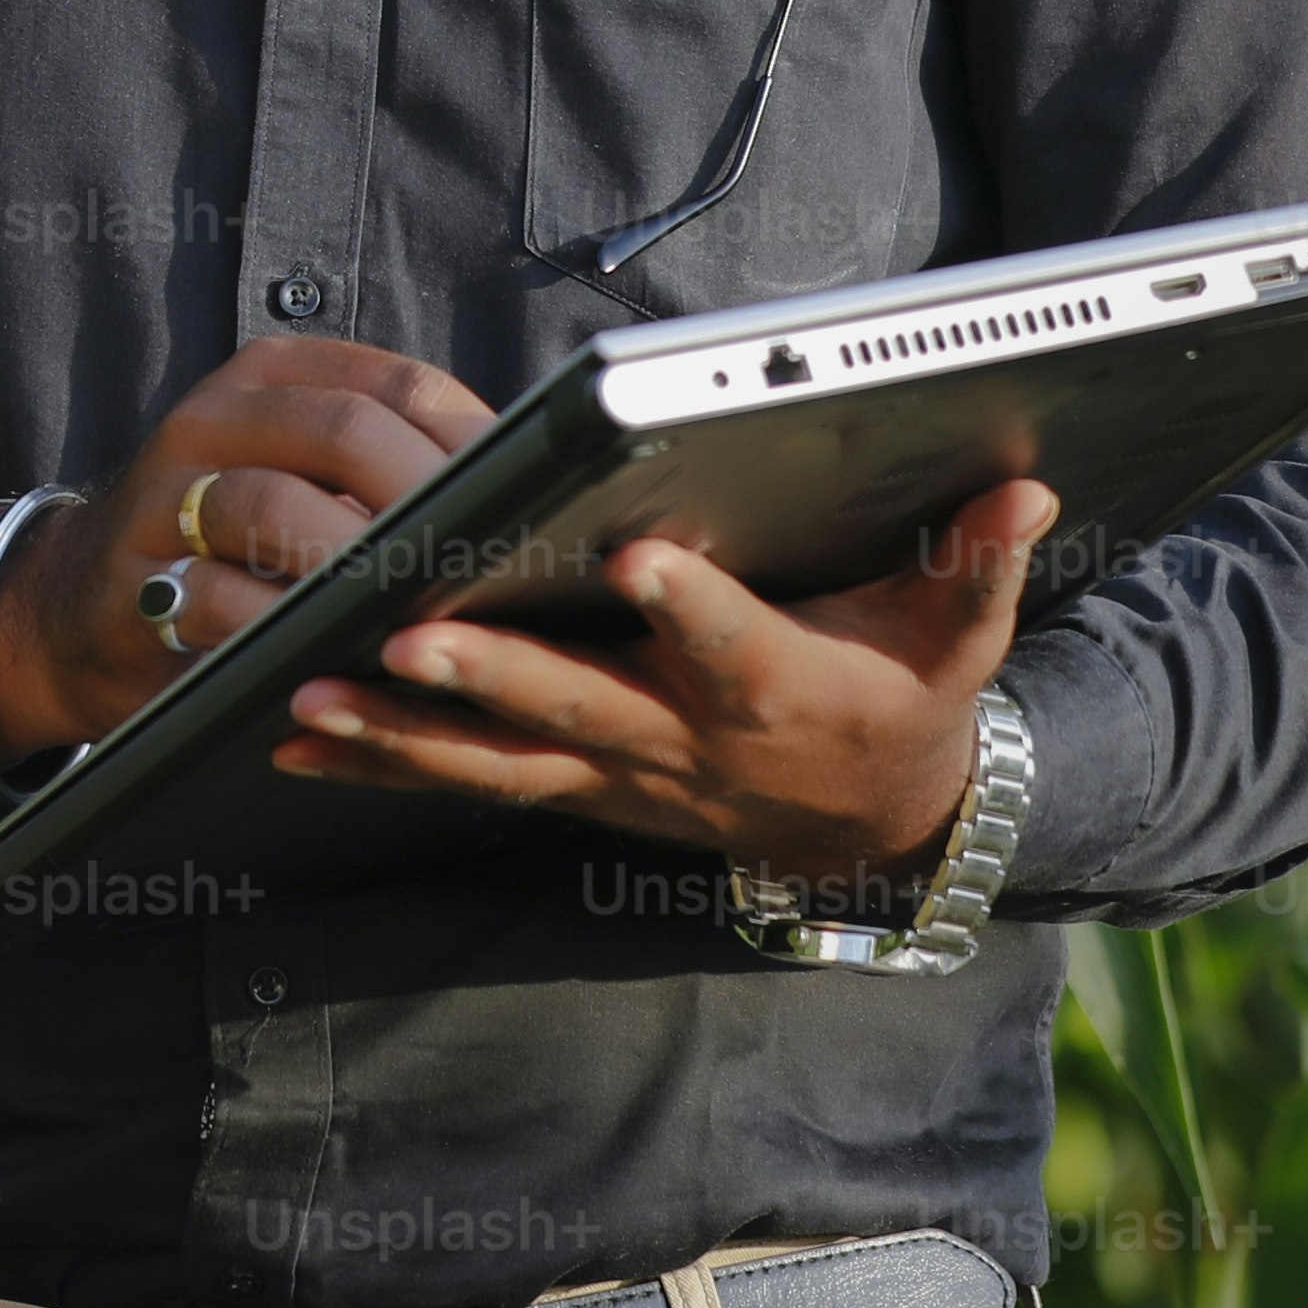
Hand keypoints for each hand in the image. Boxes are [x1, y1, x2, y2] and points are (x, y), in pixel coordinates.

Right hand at [0, 337, 492, 770]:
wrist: (75, 607)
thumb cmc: (229, 546)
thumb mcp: (301, 478)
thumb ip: (389, 472)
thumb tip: (541, 507)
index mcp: (275, 376)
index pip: (401, 384)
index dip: (477, 444)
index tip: (541, 505)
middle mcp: (215, 414)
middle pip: (347, 431)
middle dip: (429, 501)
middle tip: (492, 566)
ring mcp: (166, 491)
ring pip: (276, 505)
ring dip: (358, 565)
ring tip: (420, 611)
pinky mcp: (134, 574)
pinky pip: (215, 597)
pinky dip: (283, 629)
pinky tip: (334, 659)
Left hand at [263, 477, 1059, 873]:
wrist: (872, 822)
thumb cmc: (905, 693)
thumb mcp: (956, 634)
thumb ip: (977, 561)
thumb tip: (1023, 485)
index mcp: (776, 686)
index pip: (732, 642)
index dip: (692, 605)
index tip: (637, 556)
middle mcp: (683, 740)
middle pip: (577, 707)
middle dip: (492, 676)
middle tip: (405, 640)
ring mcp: (616, 774)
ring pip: (493, 760)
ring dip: (394, 735)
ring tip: (300, 701)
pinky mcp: (569, 786)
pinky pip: (460, 780)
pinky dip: (375, 766)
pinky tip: (283, 739)